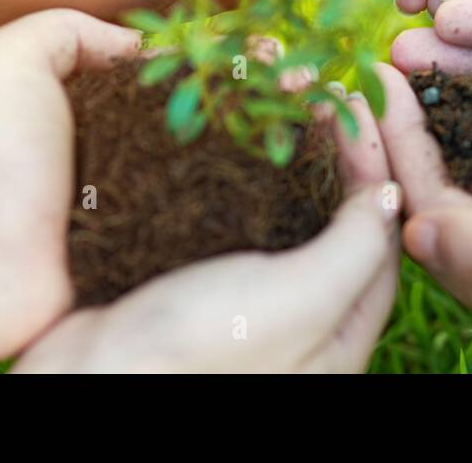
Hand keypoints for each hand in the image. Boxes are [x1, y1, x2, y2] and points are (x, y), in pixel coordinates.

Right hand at [16, 91, 399, 372]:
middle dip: (331, 154)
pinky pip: (225, 218)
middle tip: (318, 91)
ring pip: (277, 212)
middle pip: (330, 222)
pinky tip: (224, 132)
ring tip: (274, 95)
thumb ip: (355, 252)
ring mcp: (238, 302)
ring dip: (282, 152)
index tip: (358, 107)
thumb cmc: (197, 353)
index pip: (377, 243)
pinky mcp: (188, 283)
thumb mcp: (299, 304)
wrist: (78, 381)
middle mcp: (294, 320)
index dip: (376, 172)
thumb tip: (392, 197)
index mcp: (336, 337)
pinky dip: (231, 171)